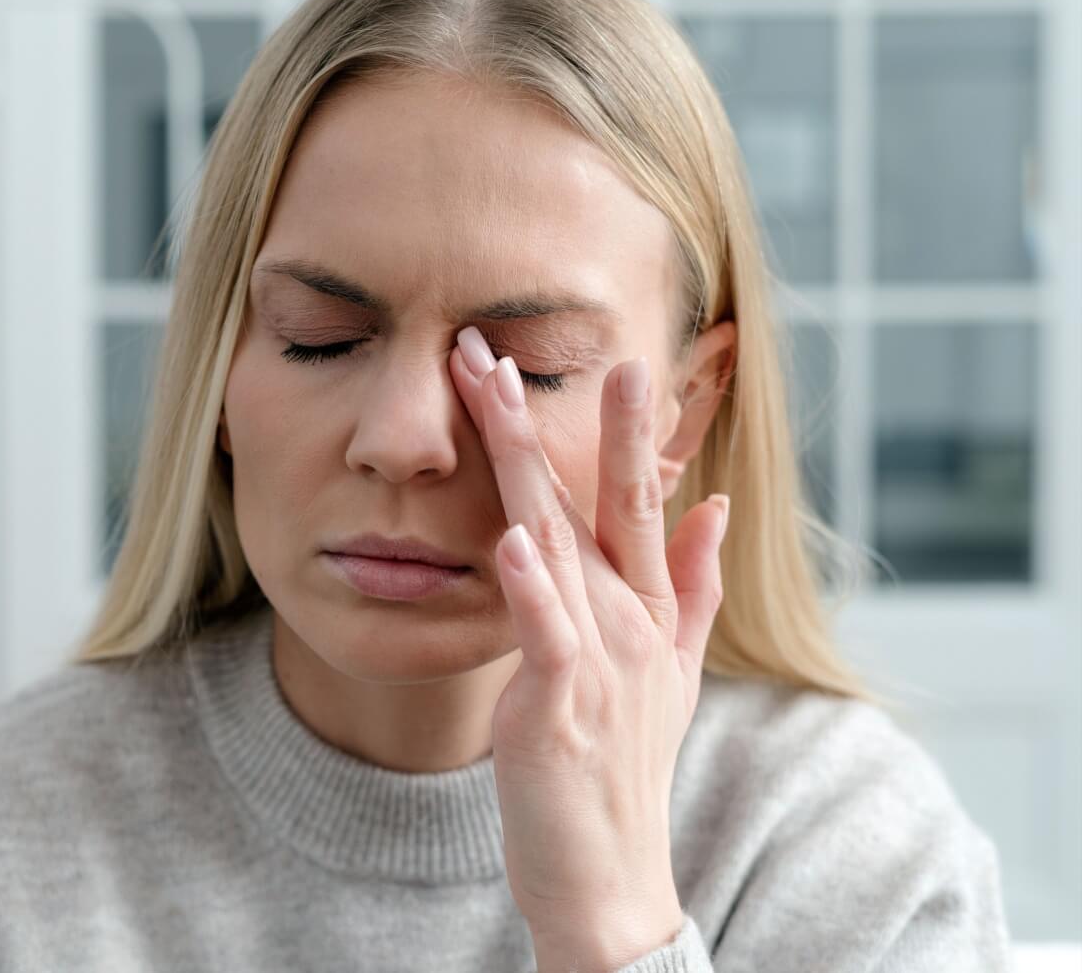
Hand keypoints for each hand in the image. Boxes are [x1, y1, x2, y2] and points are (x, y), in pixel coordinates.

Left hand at [448, 326, 729, 970]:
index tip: (602, 351)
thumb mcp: (670, 670)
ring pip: (559, 543)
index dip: (615, 425)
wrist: (612, 877)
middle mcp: (628, 620)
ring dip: (529, 466)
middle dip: (561, 415)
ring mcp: (599, 661)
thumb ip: (693, 586)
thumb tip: (716, 505)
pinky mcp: (561, 708)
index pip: (631, 496)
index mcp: (645, 606)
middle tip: (514, 339)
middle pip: (594, 499)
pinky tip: (513, 541)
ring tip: (499, 393)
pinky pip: (547, 637)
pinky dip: (531, 590)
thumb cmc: (624, 766)